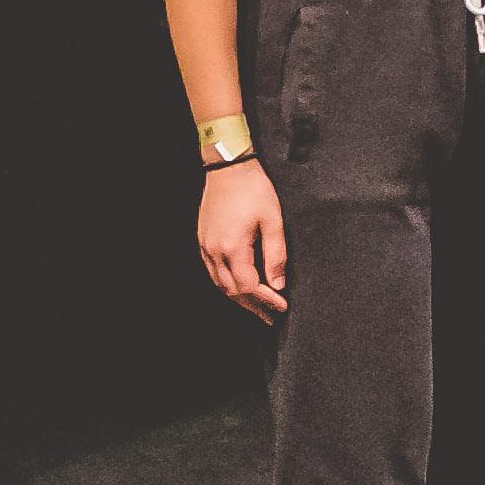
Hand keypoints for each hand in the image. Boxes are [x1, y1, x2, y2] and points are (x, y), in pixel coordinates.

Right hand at [195, 159, 286, 321]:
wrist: (228, 167)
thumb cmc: (253, 190)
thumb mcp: (273, 222)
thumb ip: (276, 255)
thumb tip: (278, 284)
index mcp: (233, 248)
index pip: (249, 286)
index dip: (266, 300)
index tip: (281, 307)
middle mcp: (214, 251)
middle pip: (232, 291)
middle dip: (253, 306)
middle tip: (270, 317)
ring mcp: (205, 246)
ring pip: (219, 284)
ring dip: (239, 298)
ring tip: (257, 308)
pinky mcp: (203, 240)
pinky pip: (213, 272)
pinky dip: (226, 284)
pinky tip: (238, 287)